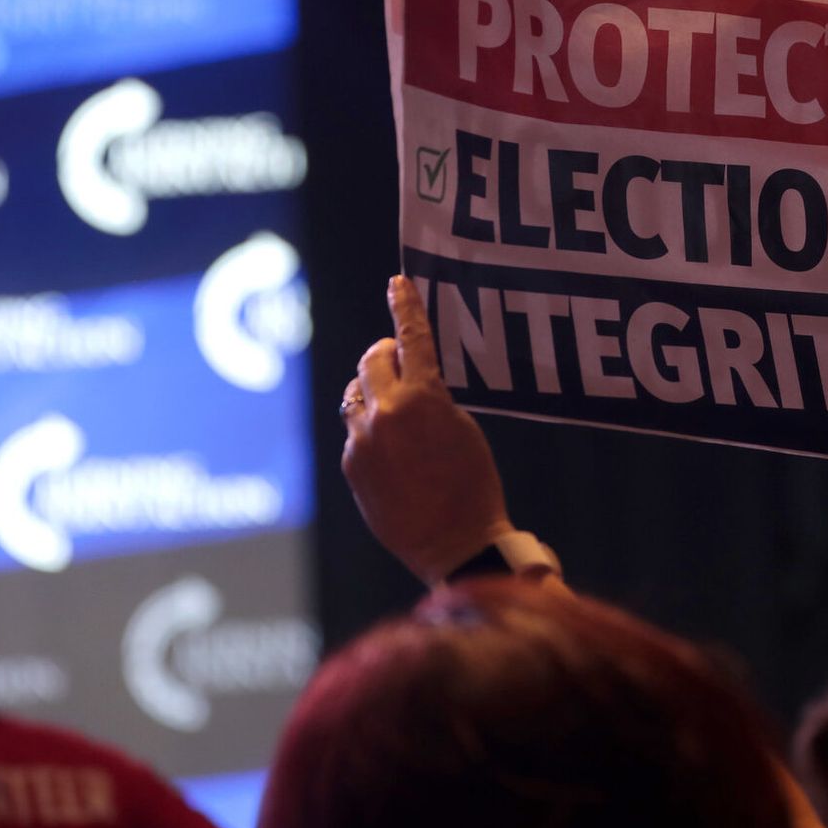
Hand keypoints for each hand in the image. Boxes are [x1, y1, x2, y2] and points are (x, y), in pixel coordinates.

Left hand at [341, 275, 511, 584]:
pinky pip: (356, 431)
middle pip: (372, 359)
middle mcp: (386, 413)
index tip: (398, 283)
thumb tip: (414, 382)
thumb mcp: (464, 429)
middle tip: (398, 357)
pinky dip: (371, 428)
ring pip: (356, 394)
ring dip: (373, 390)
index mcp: (423, 398)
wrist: (456, 543)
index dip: (405, 306)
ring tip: (394, 404)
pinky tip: (393, 449)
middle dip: (385, 353)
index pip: (411, 337)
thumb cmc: (475, 486)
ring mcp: (363, 440)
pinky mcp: (353, 466)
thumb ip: (435, 399)